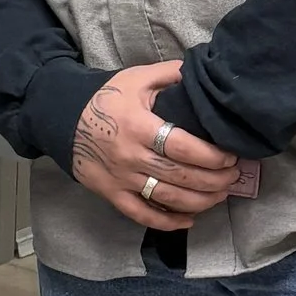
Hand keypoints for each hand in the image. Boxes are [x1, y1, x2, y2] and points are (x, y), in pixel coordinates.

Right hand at [70, 62, 242, 230]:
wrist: (61, 118)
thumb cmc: (104, 98)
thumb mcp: (135, 78)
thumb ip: (170, 74)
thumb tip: (202, 73)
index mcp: (139, 127)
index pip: (184, 148)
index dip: (212, 156)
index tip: (230, 156)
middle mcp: (131, 156)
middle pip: (181, 176)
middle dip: (215, 180)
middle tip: (234, 176)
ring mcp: (121, 179)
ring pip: (168, 198)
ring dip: (200, 201)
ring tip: (221, 195)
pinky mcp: (111, 194)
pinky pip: (142, 214)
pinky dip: (167, 222)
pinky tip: (189, 220)